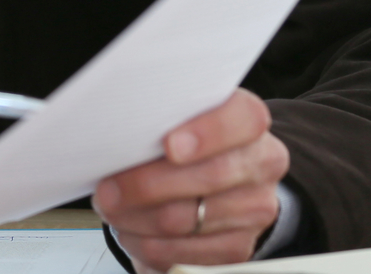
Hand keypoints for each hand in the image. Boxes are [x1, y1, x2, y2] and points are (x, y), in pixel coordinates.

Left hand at [93, 89, 289, 273]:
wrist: (211, 181)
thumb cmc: (183, 141)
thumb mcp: (177, 118)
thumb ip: (161, 119)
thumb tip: (120, 131)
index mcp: (248, 121)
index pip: (243, 119)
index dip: (207, 133)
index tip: (170, 146)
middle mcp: (262, 164)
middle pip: (209, 176)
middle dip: (147, 185)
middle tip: (108, 190)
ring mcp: (255, 208)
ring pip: (187, 219)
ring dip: (137, 218)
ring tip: (112, 208)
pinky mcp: (239, 246)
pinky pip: (186, 253)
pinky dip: (147, 244)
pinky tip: (130, 231)